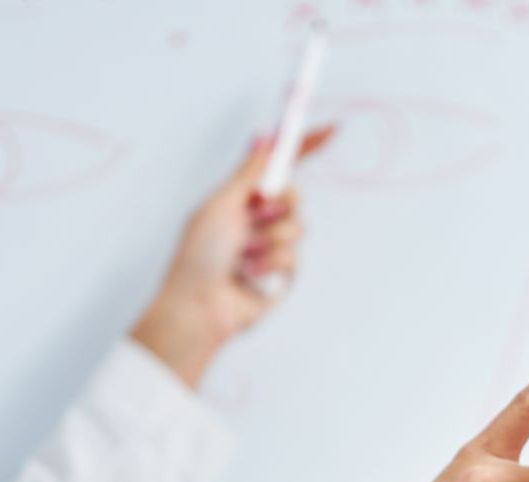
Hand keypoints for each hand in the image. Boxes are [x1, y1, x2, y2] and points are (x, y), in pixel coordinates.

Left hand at [131, 126, 335, 386]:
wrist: (200, 305)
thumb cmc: (198, 255)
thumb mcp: (221, 203)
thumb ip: (249, 172)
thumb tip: (263, 135)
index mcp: (242, 197)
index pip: (279, 165)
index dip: (304, 146)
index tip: (330, 129)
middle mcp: (260, 218)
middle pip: (295, 194)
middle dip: (279, 203)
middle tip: (256, 212)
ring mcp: (273, 245)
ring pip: (299, 226)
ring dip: (270, 239)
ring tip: (244, 255)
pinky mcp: (284, 272)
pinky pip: (295, 256)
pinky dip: (271, 263)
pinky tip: (250, 274)